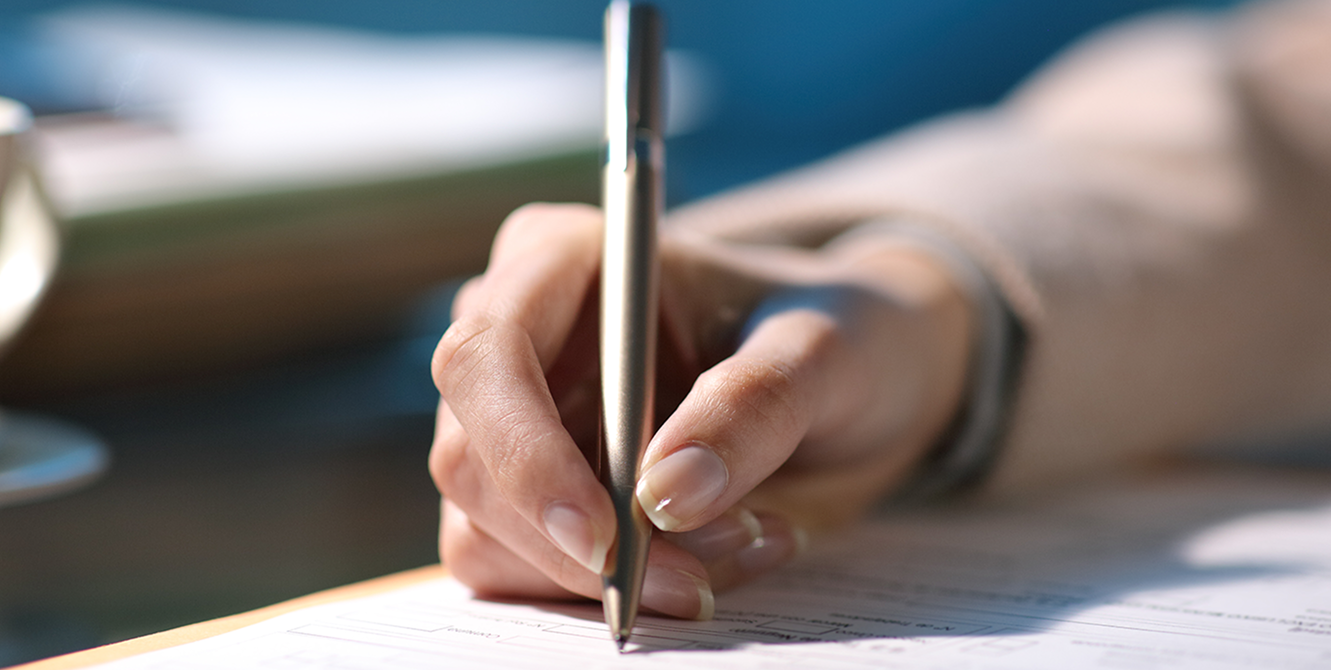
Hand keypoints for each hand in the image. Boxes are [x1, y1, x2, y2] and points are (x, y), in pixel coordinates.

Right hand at [429, 203, 972, 618]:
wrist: (859, 383)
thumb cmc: (838, 334)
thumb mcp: (827, 350)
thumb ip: (755, 403)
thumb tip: (666, 492)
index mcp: (560, 259)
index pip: (485, 357)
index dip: (526, 454)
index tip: (609, 537)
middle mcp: (514, 336)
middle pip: (471, 460)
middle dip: (581, 543)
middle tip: (700, 578)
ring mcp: (508, 423)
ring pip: (485, 532)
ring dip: (604, 576)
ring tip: (746, 545)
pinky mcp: (525, 499)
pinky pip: (521, 573)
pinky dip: (607, 592)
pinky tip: (712, 562)